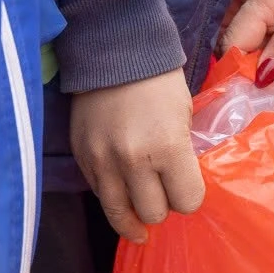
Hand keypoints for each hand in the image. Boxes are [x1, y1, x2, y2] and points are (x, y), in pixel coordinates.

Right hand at [70, 68, 203, 242]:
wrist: (114, 52)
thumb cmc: (159, 81)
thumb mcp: (185, 114)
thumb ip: (183, 153)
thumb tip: (181, 185)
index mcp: (167, 147)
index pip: (187, 201)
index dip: (190, 196)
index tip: (188, 188)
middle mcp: (133, 161)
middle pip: (154, 214)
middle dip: (164, 205)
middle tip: (165, 193)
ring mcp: (103, 162)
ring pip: (119, 214)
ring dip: (134, 215)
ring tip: (140, 220)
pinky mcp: (82, 158)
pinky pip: (100, 194)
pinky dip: (113, 194)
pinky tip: (121, 188)